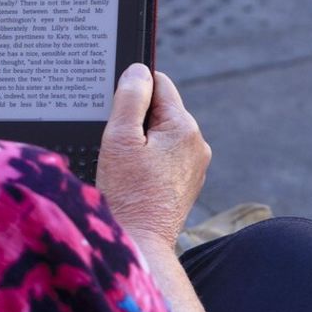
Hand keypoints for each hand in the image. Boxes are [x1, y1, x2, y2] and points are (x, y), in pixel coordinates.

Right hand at [96, 63, 210, 250]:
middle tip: (115, 143)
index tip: (114, 109)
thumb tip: (137, 70)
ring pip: (161, 134)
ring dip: (141, 141)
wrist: (141, 241)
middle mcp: (197, 144)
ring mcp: (195, 165)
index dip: (132, 91)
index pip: (159, 84)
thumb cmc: (127, 193)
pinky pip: (165, 156)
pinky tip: (134, 178)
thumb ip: (129, 98)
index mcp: (184, 127)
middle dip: (135, 119)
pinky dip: (148, 160)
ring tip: (124, 165)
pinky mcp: (187, 182)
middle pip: (160, 110)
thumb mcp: (120, 138)